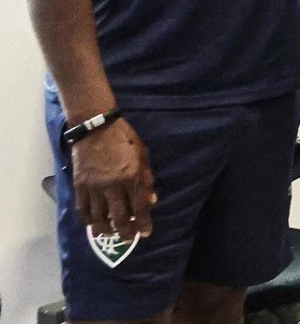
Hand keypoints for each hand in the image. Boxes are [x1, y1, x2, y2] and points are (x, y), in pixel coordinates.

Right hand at [71, 117, 154, 238]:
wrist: (95, 127)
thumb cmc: (124, 138)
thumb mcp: (142, 154)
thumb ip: (147, 178)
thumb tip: (152, 200)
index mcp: (131, 176)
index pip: (139, 206)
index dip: (144, 223)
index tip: (146, 234)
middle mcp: (113, 185)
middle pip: (119, 217)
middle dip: (126, 232)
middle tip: (129, 239)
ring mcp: (94, 187)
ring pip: (98, 218)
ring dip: (106, 230)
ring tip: (110, 234)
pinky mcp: (79, 186)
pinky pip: (82, 209)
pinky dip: (87, 220)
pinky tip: (93, 224)